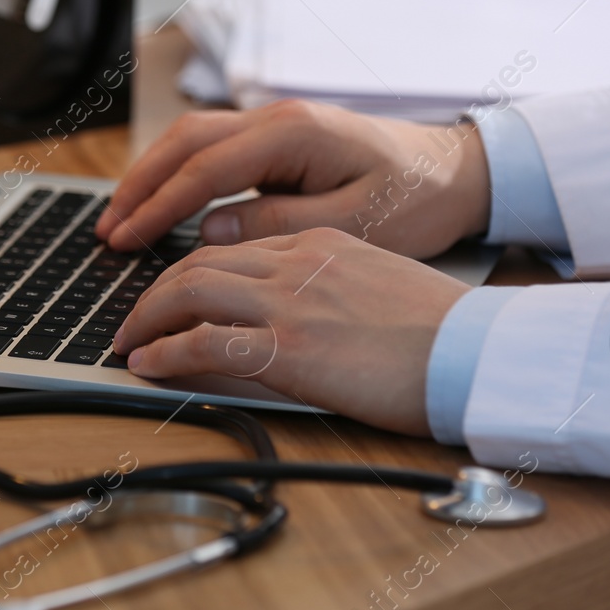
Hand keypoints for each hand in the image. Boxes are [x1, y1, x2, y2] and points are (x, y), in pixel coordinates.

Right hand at [95, 100, 489, 259]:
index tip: (125, 238)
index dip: (160, 205)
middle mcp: (277, 119)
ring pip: (192, 139)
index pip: (206, 168)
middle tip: (107, 230)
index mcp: (295, 134)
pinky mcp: (278, 142)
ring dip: (153, 176)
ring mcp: (276, 126)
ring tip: (122, 220)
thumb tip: (213, 231)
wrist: (460, 170)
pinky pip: (212, 150)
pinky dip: (178, 174)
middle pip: (185, 141)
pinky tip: (163, 205)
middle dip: (140, 185)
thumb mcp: (356, 224)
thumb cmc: (418, 199)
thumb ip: (281, 225)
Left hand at [111, 228, 469, 435]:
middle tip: (132, 320)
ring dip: (147, 319)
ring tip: (128, 342)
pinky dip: (165, 352)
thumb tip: (292, 313)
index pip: (231, 246)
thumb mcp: (376, 283)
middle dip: (154, 293)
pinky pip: (205, 344)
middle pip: (198, 263)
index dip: (187, 271)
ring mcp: (290, 303)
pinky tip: (148, 365)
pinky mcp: (289, 349)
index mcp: (319, 243)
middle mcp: (297, 263)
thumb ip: (326, 285)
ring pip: (190, 292)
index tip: (168, 294)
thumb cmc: (442, 331)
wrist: (480, 352)